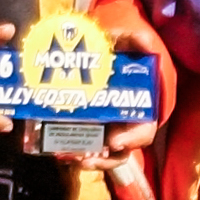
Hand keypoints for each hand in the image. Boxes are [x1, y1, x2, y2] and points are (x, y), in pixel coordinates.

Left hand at [55, 7, 166, 174]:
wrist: (88, 52)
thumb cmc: (112, 51)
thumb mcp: (122, 42)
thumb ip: (133, 40)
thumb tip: (143, 41)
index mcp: (137, 109)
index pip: (143, 132)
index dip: (133, 139)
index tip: (115, 141)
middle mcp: (122, 124)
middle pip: (119, 152)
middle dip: (104, 158)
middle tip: (86, 157)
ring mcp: (101, 130)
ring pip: (99, 155)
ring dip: (86, 159)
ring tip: (70, 157)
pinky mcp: (79, 130)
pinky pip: (77, 148)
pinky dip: (68, 152)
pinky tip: (56, 150)